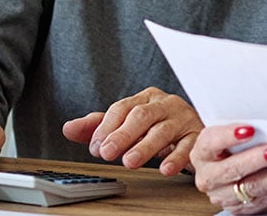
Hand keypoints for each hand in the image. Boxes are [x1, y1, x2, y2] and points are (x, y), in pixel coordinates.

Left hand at [61, 86, 200, 174]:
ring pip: (164, 130)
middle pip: (143, 115)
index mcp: (146, 98)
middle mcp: (166, 104)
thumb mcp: (128, 124)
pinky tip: (165, 169)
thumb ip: (98, 127)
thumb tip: (69, 128)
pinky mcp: (198, 135)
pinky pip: (189, 145)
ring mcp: (184, 119)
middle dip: (123, 134)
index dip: (107, 127)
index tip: (95, 147)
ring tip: (130, 161)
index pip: (123, 107)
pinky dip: (177, 157)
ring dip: (145, 146)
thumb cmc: (157, 126)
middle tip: (107, 152)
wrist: (196, 131)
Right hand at [191, 123, 266, 213]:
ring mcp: (221, 195)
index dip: (229, 136)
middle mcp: (208, 176)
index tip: (250, 129)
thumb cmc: (231, 145)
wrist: (225, 166)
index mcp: (202, 152)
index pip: (211, 143)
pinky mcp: (237, 208)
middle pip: (232, 169)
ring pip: (251, 187)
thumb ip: (242, 127)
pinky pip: (262, 201)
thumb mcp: (229, 132)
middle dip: (258, 159)